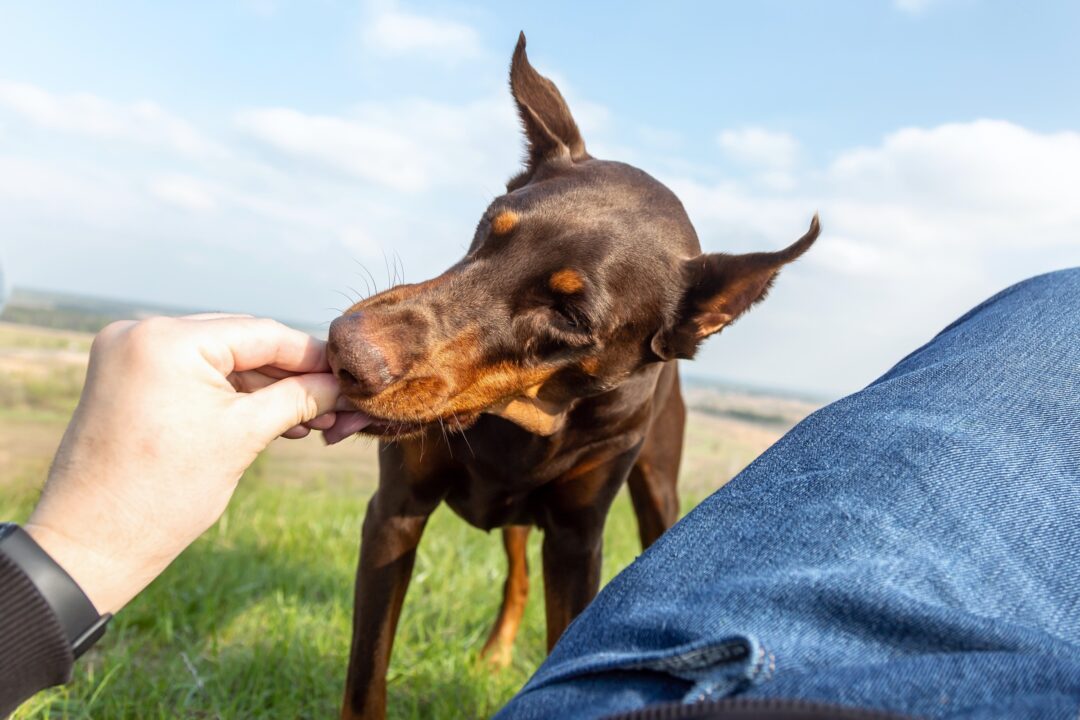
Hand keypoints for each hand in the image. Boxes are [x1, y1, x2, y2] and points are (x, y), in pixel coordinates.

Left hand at [24, 314, 358, 613]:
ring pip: (220, 360)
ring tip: (309, 421)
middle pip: (241, 342)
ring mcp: (129, 354)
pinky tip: (272, 420)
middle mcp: (142, 332)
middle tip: (335, 404)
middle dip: (291, 376)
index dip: (312, 357)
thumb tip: (343, 386)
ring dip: (264, 389)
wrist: (90, 544)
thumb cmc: (164, 495)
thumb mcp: (245, 437)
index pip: (262, 333)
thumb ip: (299, 399)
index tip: (351, 378)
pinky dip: (230, 396)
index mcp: (167, 340)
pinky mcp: (126, 378)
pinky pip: (193, 375)